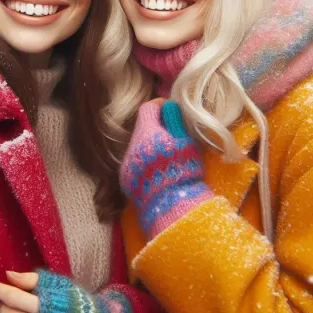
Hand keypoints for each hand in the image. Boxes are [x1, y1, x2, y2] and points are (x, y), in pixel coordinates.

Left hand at [120, 98, 211, 238]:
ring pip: (138, 148)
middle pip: (142, 129)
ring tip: (166, 156)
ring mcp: (126, 164)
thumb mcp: (186, 143)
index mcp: (146, 133)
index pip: (147, 109)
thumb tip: (169, 106)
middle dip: (156, 128)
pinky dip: (145, 163)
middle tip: (173, 133)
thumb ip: (176, 122)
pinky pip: (135, 164)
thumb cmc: (183, 171)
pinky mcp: (125, 181)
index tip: (171, 109)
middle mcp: (131, 146)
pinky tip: (158, 173)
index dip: (159, 106)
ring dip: (150, 147)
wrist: (170, 207)